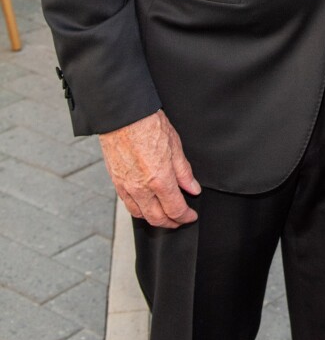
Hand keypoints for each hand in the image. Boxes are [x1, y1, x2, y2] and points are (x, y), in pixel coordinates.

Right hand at [99, 110, 200, 228]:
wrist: (122, 116)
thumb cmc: (148, 125)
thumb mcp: (175, 145)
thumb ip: (184, 172)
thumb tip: (193, 188)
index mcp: (159, 179)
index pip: (175, 209)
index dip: (185, 216)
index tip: (191, 215)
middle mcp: (141, 188)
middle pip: (157, 218)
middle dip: (171, 223)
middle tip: (180, 220)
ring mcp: (126, 187)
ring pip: (141, 215)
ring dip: (155, 219)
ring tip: (165, 215)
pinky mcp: (116, 182)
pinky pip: (128, 205)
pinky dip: (140, 210)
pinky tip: (146, 205)